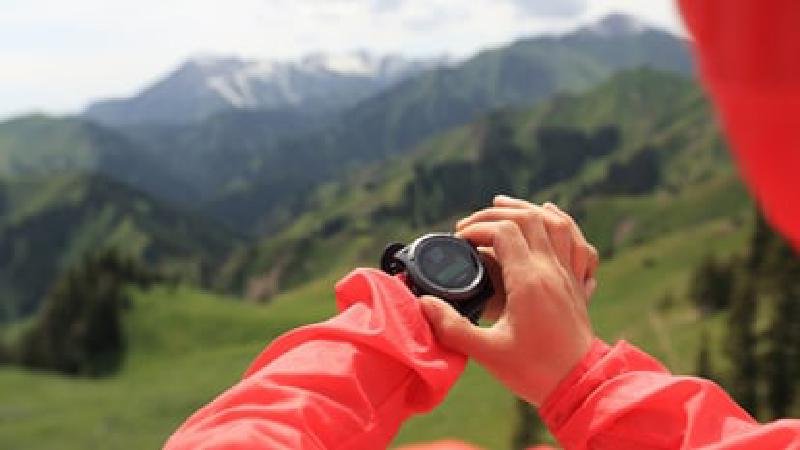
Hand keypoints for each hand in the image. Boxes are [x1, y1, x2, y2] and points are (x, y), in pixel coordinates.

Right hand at [419, 195, 597, 405]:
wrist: (580, 388)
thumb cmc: (535, 371)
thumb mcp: (487, 352)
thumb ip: (452, 327)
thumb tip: (424, 304)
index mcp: (529, 281)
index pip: (503, 232)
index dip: (477, 229)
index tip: (460, 240)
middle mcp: (552, 270)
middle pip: (528, 218)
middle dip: (496, 213)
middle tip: (472, 223)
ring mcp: (569, 275)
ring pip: (556, 224)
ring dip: (529, 209)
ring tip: (505, 205)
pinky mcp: (578, 286)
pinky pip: (578, 243)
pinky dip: (563, 224)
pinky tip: (552, 218)